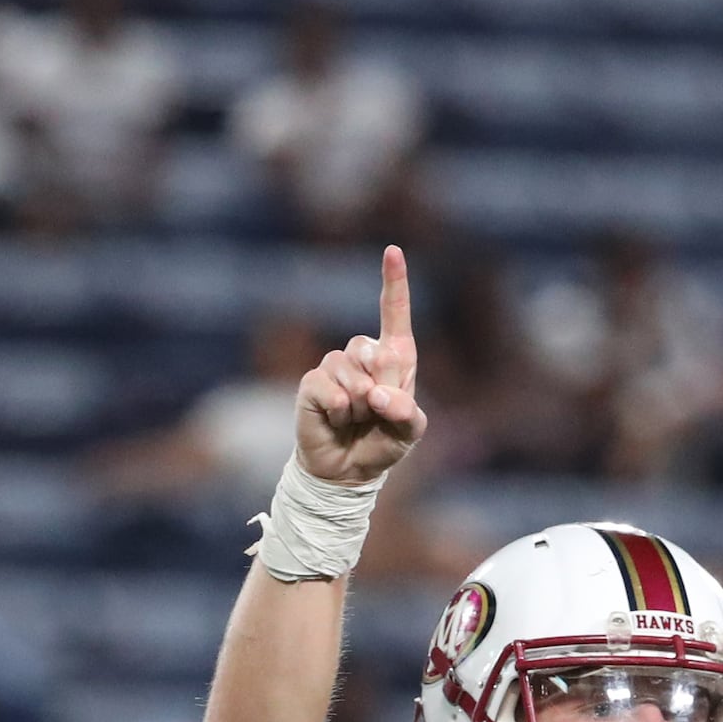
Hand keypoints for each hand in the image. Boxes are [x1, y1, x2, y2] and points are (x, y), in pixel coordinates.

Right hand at [295, 245, 423, 487]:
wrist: (348, 470)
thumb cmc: (382, 443)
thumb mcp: (409, 432)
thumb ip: (406, 412)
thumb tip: (378, 395)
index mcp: (394, 358)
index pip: (394, 314)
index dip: (394, 282)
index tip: (393, 250)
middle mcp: (363, 355)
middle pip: (373, 350)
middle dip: (381, 386)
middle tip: (376, 412)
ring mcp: (335, 367)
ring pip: (350, 372)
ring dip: (358, 404)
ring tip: (355, 419)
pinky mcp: (313, 383)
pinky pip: (328, 388)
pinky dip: (338, 410)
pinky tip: (337, 421)